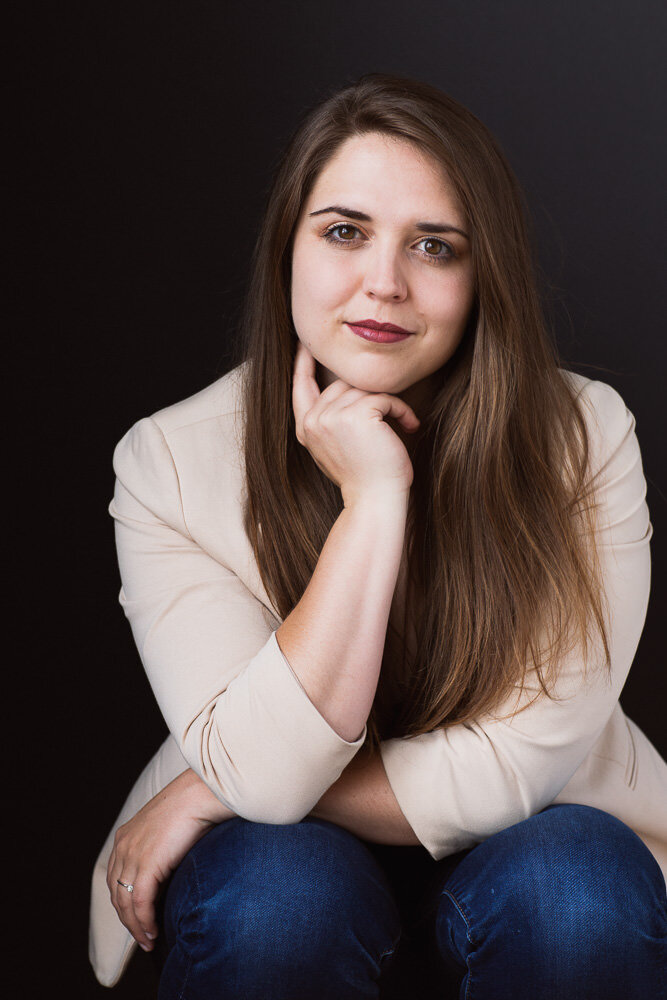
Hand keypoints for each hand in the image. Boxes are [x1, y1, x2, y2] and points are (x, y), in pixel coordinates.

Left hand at [107, 769, 234, 951]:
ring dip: (136, 927)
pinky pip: (140, 903)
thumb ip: (161, 847)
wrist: (200, 795)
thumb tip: (170, 867)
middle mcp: (123, 847)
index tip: (136, 917)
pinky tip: (153, 932)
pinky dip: (144, 922)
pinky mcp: (146, 866)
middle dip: (128, 919)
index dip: (124, 901)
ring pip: (125, 903)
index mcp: (125, 837)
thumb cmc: (193, 806)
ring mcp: (132, 856)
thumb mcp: (168, 827)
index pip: (116, 878)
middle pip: (117, 894)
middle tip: (142, 936)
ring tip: (148, 941)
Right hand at [292, 340, 419, 506]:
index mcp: (305, 429)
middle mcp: (313, 421)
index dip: (303, 362)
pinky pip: (383, 396)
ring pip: (364, 388)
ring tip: (402, 423)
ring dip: (389, 403)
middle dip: (370, 396)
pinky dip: (402, 409)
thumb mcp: (337, 446)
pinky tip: (410, 425)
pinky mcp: (356, 415)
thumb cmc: (365, 476)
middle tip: (393, 416)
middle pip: (342, 383)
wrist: (375, 500)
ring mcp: (331, 417)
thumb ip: (331, 418)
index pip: (300, 385)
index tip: (307, 343)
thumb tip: (341, 387)